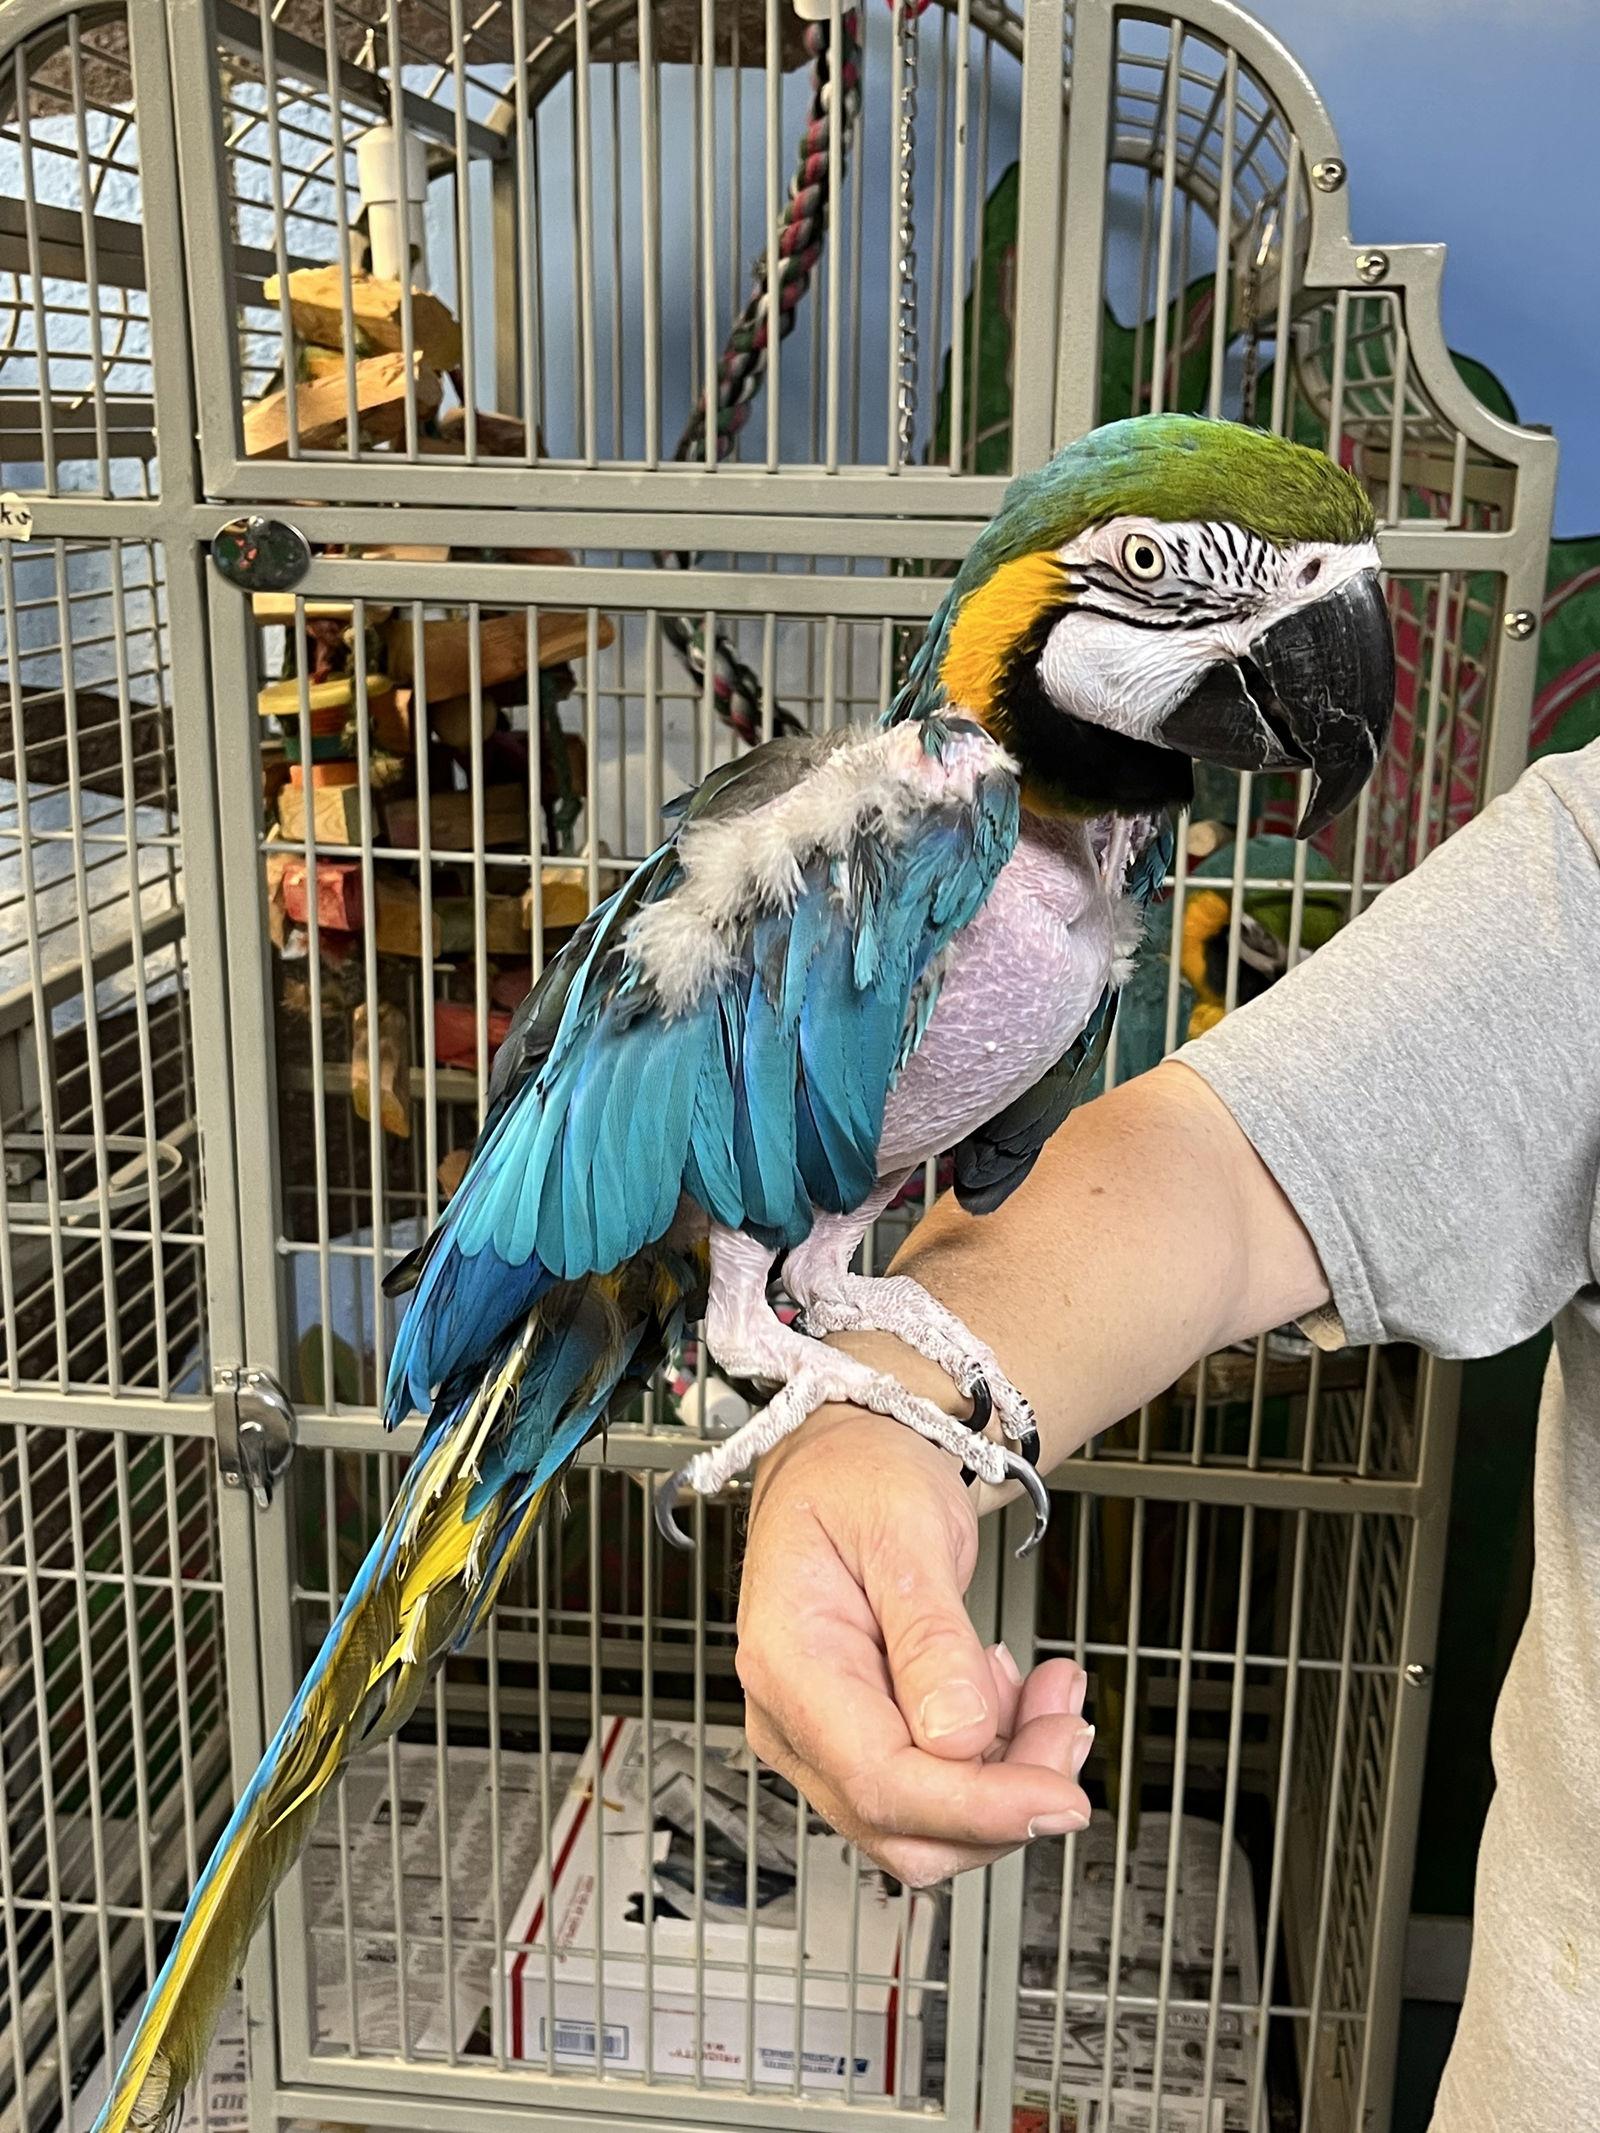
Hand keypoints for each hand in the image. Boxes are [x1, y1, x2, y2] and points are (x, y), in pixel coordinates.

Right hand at [737, 1407, 1092, 1885]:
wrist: (846, 1459)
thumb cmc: (860, 1477)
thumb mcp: (905, 1530)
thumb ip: (931, 1637)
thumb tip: (961, 1739)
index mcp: (790, 1663)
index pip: (881, 1781)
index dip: (978, 1806)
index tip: (1061, 1797)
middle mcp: (793, 1719)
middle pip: (905, 1826)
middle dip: (1007, 1795)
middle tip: (1067, 1719)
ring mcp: (823, 1738)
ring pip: (927, 1823)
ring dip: (1010, 1775)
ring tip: (1051, 1692)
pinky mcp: (859, 1741)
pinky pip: (935, 1789)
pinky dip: (995, 1759)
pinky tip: (1014, 1693)